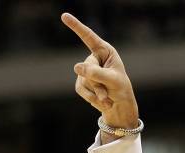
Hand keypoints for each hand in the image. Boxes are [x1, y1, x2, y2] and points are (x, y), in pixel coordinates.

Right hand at [61, 12, 138, 134]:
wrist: (120, 105)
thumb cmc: (121, 88)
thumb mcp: (113, 81)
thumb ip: (96, 73)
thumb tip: (76, 67)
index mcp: (104, 51)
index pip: (88, 37)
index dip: (76, 26)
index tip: (64, 15)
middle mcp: (94, 58)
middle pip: (87, 67)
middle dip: (97, 82)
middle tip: (108, 91)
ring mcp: (85, 71)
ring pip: (83, 80)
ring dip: (97, 92)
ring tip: (107, 97)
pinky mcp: (81, 83)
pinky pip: (81, 89)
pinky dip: (92, 98)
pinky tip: (102, 100)